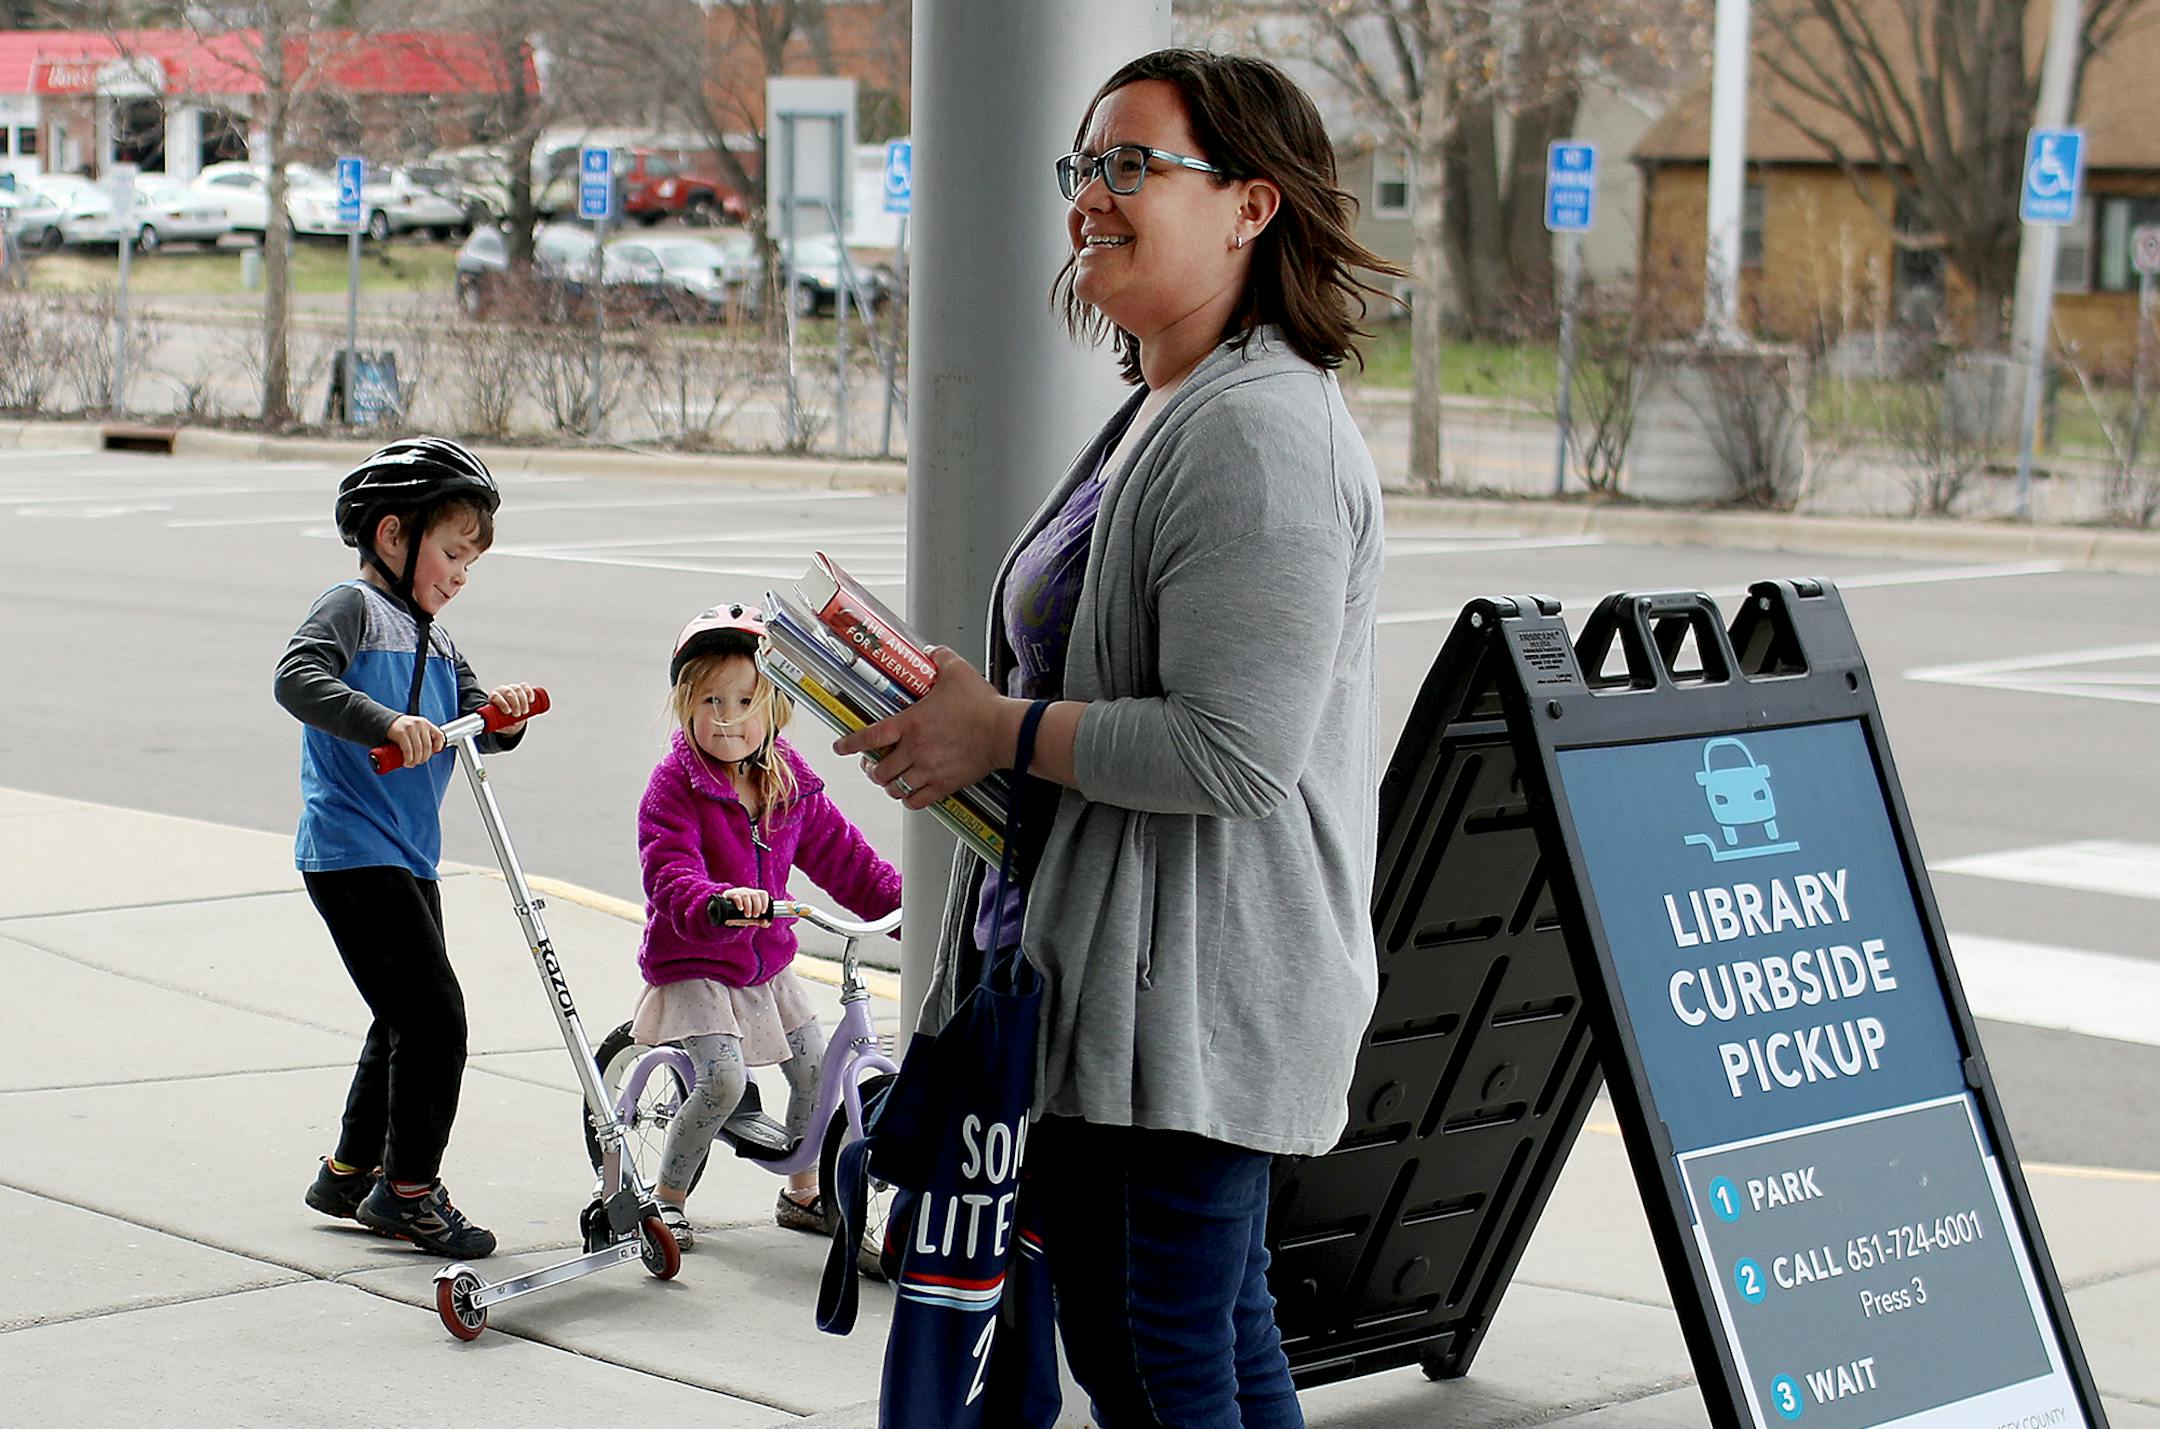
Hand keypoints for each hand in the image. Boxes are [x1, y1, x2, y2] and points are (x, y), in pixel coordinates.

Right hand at [386, 714, 444, 768]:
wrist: (384, 721)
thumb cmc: (402, 728)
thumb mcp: (416, 728)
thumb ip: (424, 735)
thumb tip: (432, 751)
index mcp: (426, 723)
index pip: (439, 736)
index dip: (438, 747)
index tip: (433, 753)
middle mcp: (420, 724)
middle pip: (428, 746)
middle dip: (424, 758)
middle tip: (419, 762)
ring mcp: (411, 728)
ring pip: (418, 750)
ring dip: (416, 760)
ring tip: (411, 763)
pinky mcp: (401, 733)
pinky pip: (408, 750)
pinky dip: (408, 759)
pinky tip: (406, 762)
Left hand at [488, 682, 536, 734]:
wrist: (510, 715)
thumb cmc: (502, 719)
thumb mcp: (501, 724)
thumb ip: (503, 726)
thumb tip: (508, 727)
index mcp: (493, 697)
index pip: (495, 696)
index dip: (502, 703)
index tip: (508, 712)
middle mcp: (501, 690)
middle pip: (508, 692)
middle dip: (514, 704)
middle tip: (517, 715)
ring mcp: (511, 688)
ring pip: (517, 689)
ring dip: (523, 701)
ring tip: (525, 712)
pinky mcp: (521, 688)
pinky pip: (525, 687)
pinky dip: (529, 692)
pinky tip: (531, 700)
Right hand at [710, 886, 772, 924]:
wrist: (726, 915)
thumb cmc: (741, 914)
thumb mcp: (751, 918)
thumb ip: (760, 921)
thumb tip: (766, 923)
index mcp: (755, 895)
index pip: (763, 894)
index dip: (765, 902)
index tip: (763, 912)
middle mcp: (747, 892)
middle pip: (755, 895)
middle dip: (757, 906)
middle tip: (755, 915)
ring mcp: (738, 892)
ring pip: (746, 896)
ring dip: (748, 906)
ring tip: (747, 915)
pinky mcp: (730, 894)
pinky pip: (736, 896)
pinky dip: (739, 903)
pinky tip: (740, 909)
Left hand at [834, 647, 1012, 809]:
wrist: (1005, 732)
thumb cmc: (981, 704)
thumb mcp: (957, 670)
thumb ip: (939, 658)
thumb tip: (931, 651)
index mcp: (911, 723)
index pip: (870, 736)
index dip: (850, 744)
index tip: (840, 747)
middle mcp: (914, 750)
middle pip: (878, 770)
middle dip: (871, 769)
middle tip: (872, 765)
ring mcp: (928, 770)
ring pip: (894, 788)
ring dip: (889, 785)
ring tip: (890, 780)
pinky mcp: (944, 785)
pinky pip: (917, 802)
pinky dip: (909, 800)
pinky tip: (911, 794)